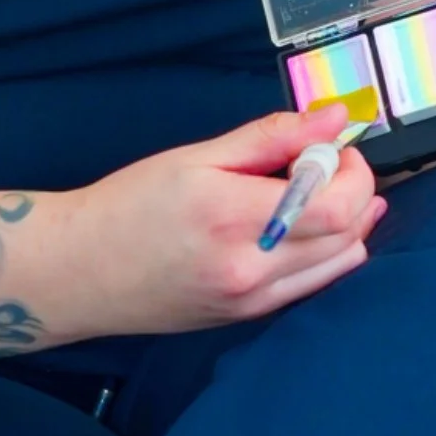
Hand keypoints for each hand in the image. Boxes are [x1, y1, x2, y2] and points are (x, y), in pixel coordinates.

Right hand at [74, 104, 384, 336]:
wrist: (82, 270)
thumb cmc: (129, 206)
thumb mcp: (195, 158)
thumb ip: (269, 137)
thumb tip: (331, 119)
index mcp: (234, 219)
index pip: (336, 205)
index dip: (352, 170)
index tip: (333, 145)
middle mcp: (252, 270)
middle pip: (347, 236)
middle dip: (354, 191)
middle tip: (323, 162)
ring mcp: (254, 301)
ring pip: (341, 264)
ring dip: (345, 222)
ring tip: (312, 191)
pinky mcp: (251, 317)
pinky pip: (314, 283)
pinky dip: (324, 249)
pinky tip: (298, 224)